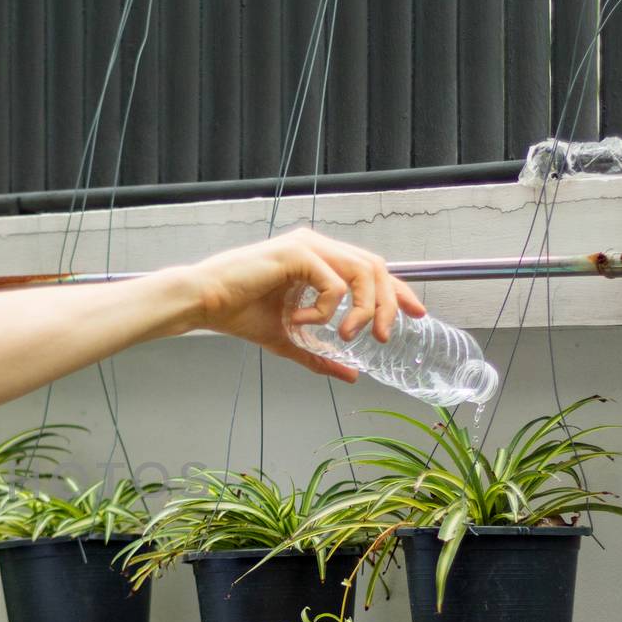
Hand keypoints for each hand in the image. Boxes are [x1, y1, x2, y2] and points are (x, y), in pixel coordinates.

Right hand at [187, 226, 425, 380]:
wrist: (205, 303)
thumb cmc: (239, 313)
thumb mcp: (289, 339)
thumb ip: (320, 354)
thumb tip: (351, 375)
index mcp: (318, 259)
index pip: (370, 269)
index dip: (397, 291)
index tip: (415, 313)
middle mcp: (317, 246)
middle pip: (375, 267)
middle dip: (387, 303)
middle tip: (381, 336)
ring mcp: (308, 246)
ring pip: (362, 271)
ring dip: (362, 308)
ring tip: (347, 335)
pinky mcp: (298, 252)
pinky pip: (333, 283)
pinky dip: (326, 309)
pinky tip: (302, 320)